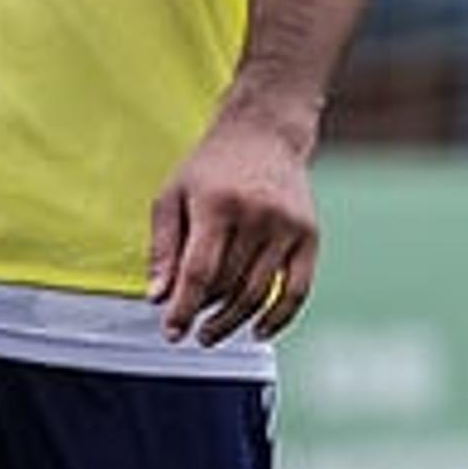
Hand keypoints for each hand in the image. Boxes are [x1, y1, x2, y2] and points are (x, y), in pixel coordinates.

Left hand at [147, 114, 318, 345]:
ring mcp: (287, 227)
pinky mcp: (310, 236)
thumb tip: (157, 298)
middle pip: (228, 285)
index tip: (171, 332)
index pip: (199, 271)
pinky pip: (297, 290)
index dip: (184, 307)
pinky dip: (278, 317)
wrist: (264, 134)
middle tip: (189, 329)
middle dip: (205, 313)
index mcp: (216, 205)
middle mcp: (256, 216)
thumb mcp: (171, 196)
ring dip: (233, 321)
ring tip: (211, 333)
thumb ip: (162, 247)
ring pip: (259, 292)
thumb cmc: (209, 169)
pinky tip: (257, 331)